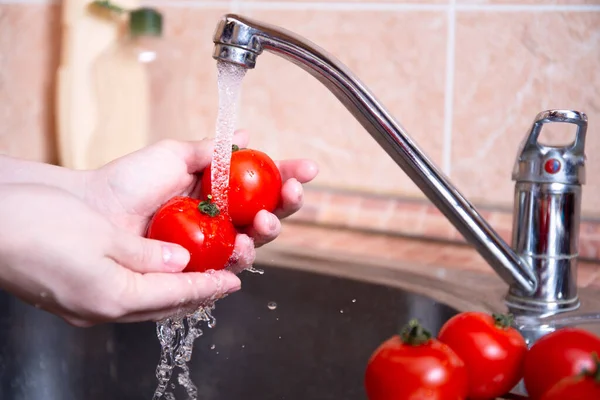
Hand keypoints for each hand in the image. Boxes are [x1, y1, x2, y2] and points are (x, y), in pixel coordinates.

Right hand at [0, 184, 240, 326]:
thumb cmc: (39, 224)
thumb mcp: (102, 236)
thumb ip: (147, 254)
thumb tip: (182, 262)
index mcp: (112, 298)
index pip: (175, 296)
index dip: (208, 288)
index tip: (233, 282)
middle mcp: (101, 309)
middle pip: (163, 306)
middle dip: (196, 293)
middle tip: (224, 280)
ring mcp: (86, 305)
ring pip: (145, 303)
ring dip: (175, 291)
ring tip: (199, 277)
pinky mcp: (76, 293)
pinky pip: (127, 295)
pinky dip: (151, 285)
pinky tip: (159, 271)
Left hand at [84, 130, 318, 271]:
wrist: (97, 213)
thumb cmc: (129, 182)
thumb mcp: (173, 155)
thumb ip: (211, 149)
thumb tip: (244, 134)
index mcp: (219, 190)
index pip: (263, 183)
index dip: (287, 175)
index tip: (307, 168)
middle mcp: (221, 217)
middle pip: (268, 213)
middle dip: (287, 203)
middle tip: (291, 193)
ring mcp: (212, 244)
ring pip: (255, 241)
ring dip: (269, 230)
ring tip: (264, 220)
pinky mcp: (200, 270)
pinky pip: (230, 267)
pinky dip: (242, 257)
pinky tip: (243, 246)